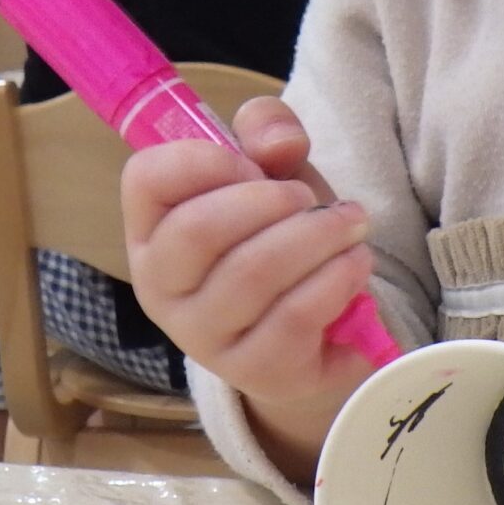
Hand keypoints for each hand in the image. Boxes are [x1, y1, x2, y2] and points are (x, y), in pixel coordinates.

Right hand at [121, 95, 377, 468]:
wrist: (315, 333)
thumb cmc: (280, 240)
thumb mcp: (274, 175)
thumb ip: (269, 134)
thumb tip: (279, 142)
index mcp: (153, 231)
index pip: (147, 179)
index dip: (204, 159)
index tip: (252, 164)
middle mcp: (162, 288)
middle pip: (199, 230)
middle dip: (272, 200)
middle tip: (311, 199)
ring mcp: (204, 336)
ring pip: (253, 272)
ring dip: (318, 235)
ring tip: (351, 225)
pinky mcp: (254, 371)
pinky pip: (293, 317)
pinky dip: (336, 278)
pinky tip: (356, 263)